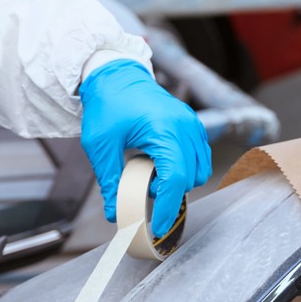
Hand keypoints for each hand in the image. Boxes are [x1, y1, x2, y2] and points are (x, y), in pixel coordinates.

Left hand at [79, 59, 210, 238]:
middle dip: (169, 193)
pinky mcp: (192, 125)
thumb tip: (115, 213)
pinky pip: (200, 157)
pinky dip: (186, 168)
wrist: (115, 75)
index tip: (155, 226)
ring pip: (200, 170)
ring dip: (179, 181)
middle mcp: (185, 126)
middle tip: (142, 189)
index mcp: (164, 129)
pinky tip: (161, 164)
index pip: (176, 178)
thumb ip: (109, 180)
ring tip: (150, 174)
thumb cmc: (107, 104)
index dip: (167, 207)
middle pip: (190, 178)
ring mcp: (192, 124)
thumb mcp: (100, 144)